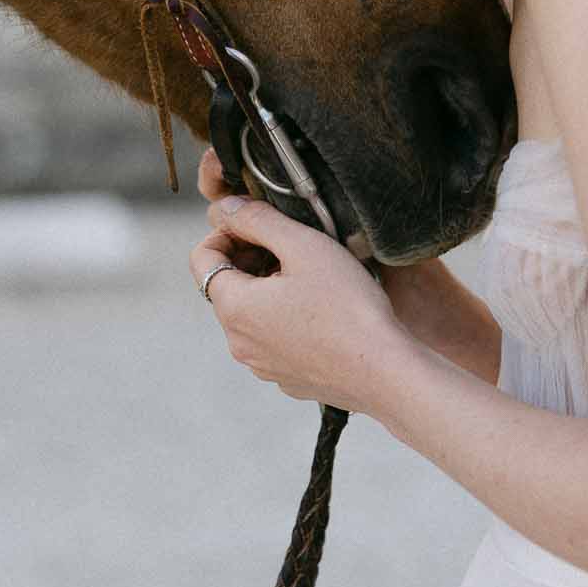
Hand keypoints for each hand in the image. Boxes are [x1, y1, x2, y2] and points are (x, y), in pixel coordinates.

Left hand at [188, 183, 410, 414]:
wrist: (386, 372)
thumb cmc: (347, 308)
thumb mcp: (302, 245)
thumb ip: (257, 220)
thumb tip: (225, 208)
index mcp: (234, 308)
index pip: (202, 258)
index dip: (227, 232)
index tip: (260, 225)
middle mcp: (239, 343)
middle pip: (227, 286)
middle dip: (251, 258)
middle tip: (292, 246)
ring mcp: (263, 365)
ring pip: (251, 313)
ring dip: (270, 287)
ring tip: (312, 275)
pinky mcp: (288, 378)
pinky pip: (274, 338)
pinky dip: (286, 317)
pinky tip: (322, 309)